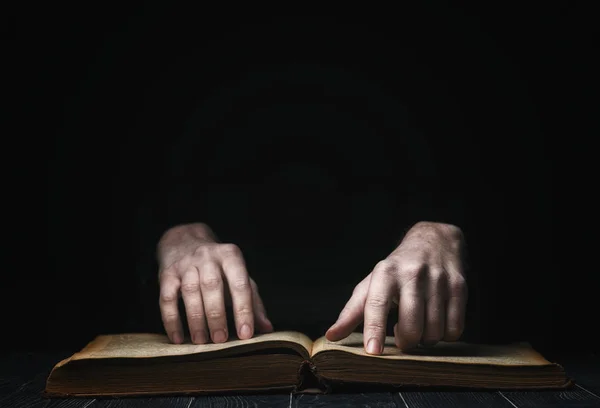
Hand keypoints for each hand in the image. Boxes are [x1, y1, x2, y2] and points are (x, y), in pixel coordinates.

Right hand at [157, 223, 272, 343]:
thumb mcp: (239, 277)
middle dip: (217, 315)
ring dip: (195, 319)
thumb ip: (254, 301)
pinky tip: (177, 338)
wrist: (184, 241)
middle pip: (212, 285)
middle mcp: (208, 257)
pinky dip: (171, 320)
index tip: (246, 334)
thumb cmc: (218, 267)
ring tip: (201, 341)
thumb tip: (267, 328)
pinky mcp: (167, 274)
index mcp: (230, 256)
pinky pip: (166, 298)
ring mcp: (186, 264)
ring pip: (190, 291)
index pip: (240, 283)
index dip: (244, 309)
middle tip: (220, 340)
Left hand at [326, 221, 467, 353]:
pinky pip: (455, 328)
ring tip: (419, 324)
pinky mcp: (459, 286)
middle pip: (411, 326)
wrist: (434, 240)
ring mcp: (438, 279)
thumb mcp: (372, 283)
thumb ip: (352, 311)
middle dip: (406, 342)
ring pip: (434, 331)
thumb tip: (331, 336)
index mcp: (385, 273)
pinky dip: (445, 334)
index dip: (374, 328)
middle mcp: (411, 274)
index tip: (373, 352)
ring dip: (426, 339)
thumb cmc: (398, 269)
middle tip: (402, 336)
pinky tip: (437, 322)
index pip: (377, 303)